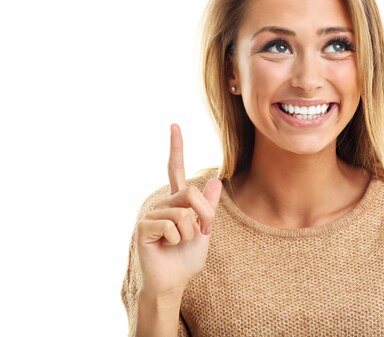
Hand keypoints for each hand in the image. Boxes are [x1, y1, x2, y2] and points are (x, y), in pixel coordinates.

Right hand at [136, 123, 221, 295]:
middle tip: (203, 232)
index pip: (175, 170)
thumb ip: (208, 208)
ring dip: (190, 233)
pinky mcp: (143, 226)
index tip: (175, 125)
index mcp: (176, 202)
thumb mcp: (204, 231)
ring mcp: (151, 214)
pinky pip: (172, 225)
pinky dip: (178, 240)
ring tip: (180, 243)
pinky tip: (167, 247)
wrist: (173, 282)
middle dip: (205, 215)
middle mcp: (162, 203)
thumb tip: (215, 181)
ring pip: (184, 213)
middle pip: (191, 192)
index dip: (176, 148)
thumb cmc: (186, 259)